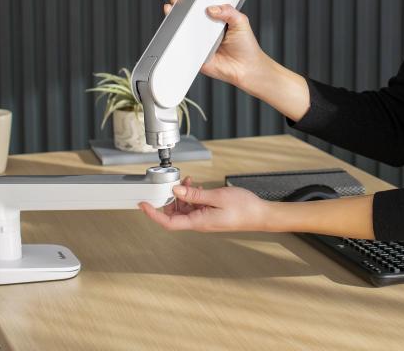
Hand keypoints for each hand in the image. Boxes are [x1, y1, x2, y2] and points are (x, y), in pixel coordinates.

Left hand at [138, 175, 271, 232]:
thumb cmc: (243, 209)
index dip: (153, 215)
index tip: (143, 205)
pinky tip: (195, 186)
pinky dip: (191, 195)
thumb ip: (195, 194)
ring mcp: (204, 219)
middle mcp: (199, 222)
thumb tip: (176, 190)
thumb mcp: (217, 197)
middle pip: (174, 215)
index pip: (169, 222)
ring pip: (184, 209)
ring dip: (181, 195)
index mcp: (198, 222)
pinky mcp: (210, 214)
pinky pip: (194, 206)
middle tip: (171, 184)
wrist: (259, 214)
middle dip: (169, 199)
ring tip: (187, 181)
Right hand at [163, 0, 268, 87]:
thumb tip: (212, 8)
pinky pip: (183, 45)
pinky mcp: (195, 54)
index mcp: (216, 18)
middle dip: (179, 2)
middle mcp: (205, 28)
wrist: (246, 69)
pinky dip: (176, 38)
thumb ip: (229, 11)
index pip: (202, 3)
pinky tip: (174, 30)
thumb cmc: (246, 46)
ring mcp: (198, 41)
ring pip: (182, 28)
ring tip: (172, 8)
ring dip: (174, 17)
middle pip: (188, 13)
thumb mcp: (241, 22)